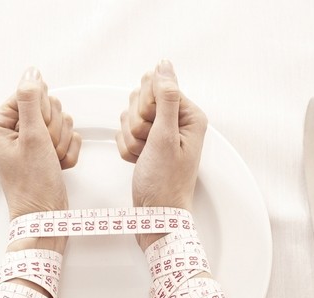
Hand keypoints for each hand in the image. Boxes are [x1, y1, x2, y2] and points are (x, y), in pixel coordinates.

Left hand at [0, 67, 81, 252]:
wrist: (46, 216)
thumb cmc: (33, 183)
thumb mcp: (32, 137)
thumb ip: (31, 100)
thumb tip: (31, 72)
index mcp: (0, 123)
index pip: (31, 93)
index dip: (41, 112)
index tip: (38, 134)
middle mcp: (14, 129)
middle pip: (48, 106)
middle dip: (54, 130)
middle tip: (45, 151)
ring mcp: (32, 140)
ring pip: (62, 121)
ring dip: (63, 143)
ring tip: (51, 162)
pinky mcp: (48, 150)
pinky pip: (70, 137)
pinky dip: (68, 153)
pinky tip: (59, 167)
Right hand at [116, 60, 207, 249]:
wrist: (155, 215)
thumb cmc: (165, 182)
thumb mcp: (165, 137)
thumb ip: (165, 97)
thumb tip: (164, 65)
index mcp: (189, 115)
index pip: (156, 86)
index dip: (147, 107)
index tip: (153, 128)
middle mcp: (176, 121)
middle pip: (141, 100)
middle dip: (137, 124)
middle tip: (149, 146)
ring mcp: (160, 133)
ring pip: (129, 117)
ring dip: (130, 139)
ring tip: (144, 157)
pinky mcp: (147, 144)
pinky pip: (124, 133)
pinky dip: (127, 149)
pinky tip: (138, 162)